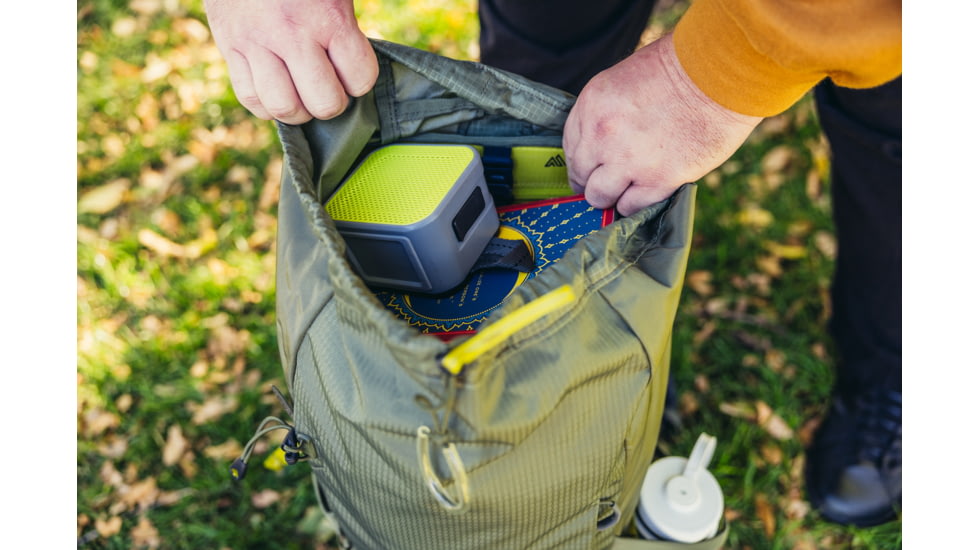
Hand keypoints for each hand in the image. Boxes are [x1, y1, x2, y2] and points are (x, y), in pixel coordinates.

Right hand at [204, 0, 377, 123]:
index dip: (359, 81)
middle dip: (331, 103)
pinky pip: (249, 97)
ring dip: (299, 111)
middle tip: (328, 89)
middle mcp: (292, 34)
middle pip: (323, 103)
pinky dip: (266, 106)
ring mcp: (257, 42)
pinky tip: (276, 93)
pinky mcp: (230, 46)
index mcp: (328, 17)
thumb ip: (345, 27)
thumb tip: (354, 70)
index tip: (352, 71)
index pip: (360, 78)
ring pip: (283, 107)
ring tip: (302, 96)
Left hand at [563, 33, 762, 215]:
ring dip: (611, 195)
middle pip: (580, 175)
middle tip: (608, 181)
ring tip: (628, 188)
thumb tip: (600, 144)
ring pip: (599, 196)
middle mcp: (602, 135)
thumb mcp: (624, 80)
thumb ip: (606, 113)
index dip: (583, 159)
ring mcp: (627, 161)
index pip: (570, 146)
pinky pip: (630, 207)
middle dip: (592, 179)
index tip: (592, 166)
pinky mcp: (657, 180)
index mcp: (592, 105)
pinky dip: (636, 203)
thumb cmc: (680, 68)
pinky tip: (648, 190)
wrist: (719, 75)